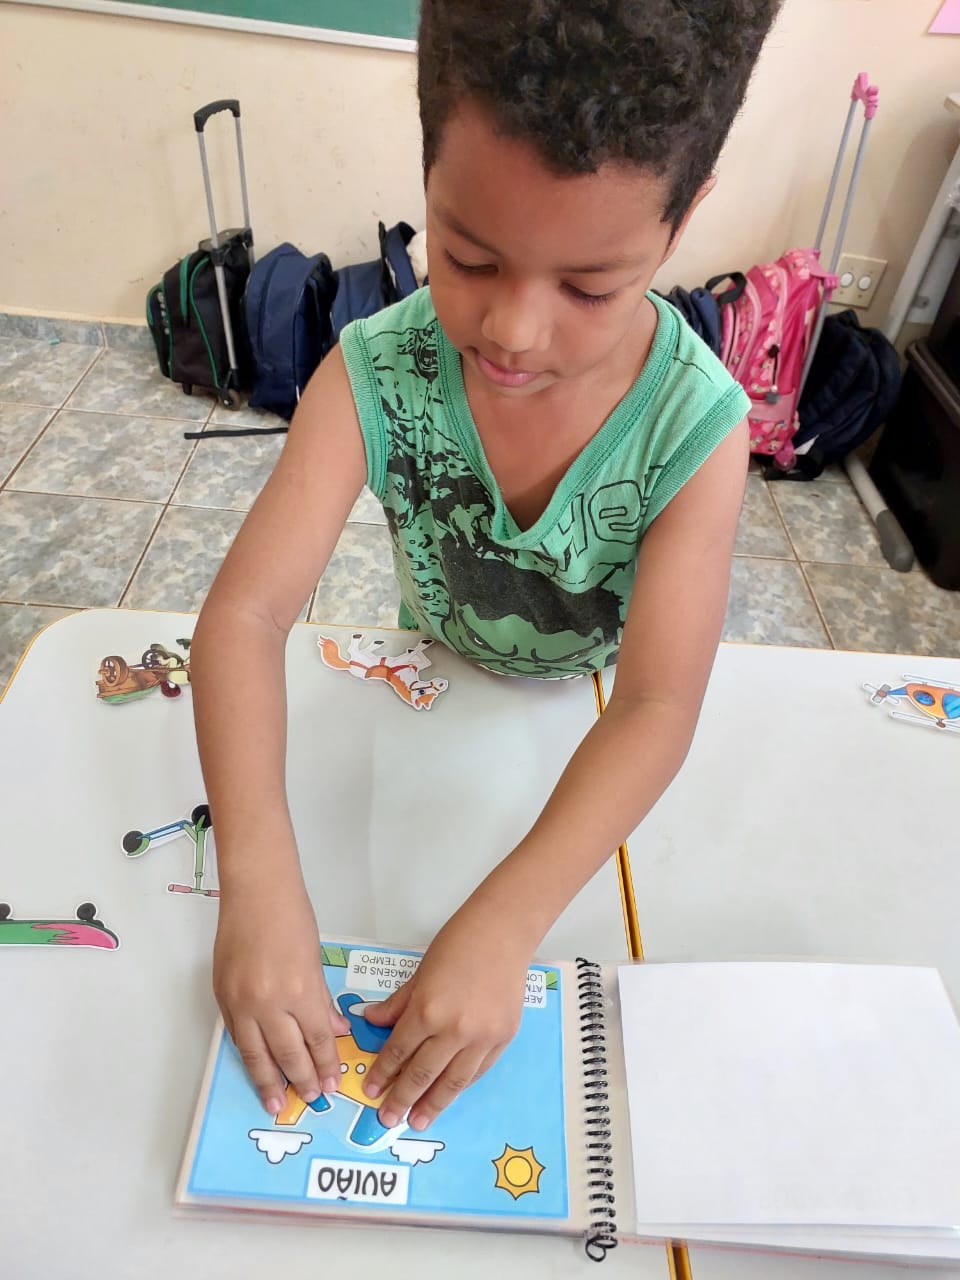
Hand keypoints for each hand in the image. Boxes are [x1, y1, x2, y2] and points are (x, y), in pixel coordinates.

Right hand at [213, 884, 349, 1114]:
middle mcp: (269, 1003)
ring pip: (256, 1054)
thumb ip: (321, 1000)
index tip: (332, 1082)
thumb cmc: (292, 917)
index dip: (326, 1063)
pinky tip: (255, 1069)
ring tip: (277, 1104)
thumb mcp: (315, 960)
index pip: (317, 1039)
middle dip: (302, 1080)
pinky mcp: (222, 997)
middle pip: (288, 1054)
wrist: (255, 892)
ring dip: (268, 1082)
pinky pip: (236, 1037)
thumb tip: (334, 1031)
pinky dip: (247, 1056)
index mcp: (300, 991)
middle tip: (312, 1098)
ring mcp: (241, 1002)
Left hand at [361, 913, 529, 1129]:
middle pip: (422, 1074)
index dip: (383, 1074)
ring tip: (417, 1121)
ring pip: (452, 1082)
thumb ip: (397, 1004)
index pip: (399, 1052)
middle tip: (388, 1118)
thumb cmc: (458, 943)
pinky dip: (460, 1086)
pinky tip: (448, 1095)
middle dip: (402, 1098)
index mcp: (427, 1011)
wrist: (503, 933)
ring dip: (432, 1104)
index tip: (372, 1091)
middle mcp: (454, 1031)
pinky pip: (476, 1071)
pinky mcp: (503, 1039)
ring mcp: (482, 1038)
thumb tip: (372, 1022)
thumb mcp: (419, 973)